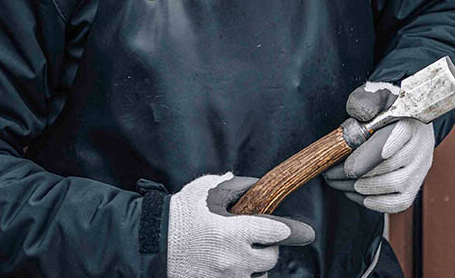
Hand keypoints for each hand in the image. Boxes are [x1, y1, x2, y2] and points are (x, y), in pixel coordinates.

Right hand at [167, 171, 314, 277]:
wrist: (153, 244)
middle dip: (268, 246)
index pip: (274, 232)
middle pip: (270, 258)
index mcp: (232, 231)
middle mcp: (233, 259)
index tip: (301, 232)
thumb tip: (252, 185)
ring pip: (258, 276)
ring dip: (256, 266)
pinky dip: (243, 276)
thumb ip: (231, 185)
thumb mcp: (204, 189)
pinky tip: (234, 266)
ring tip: (241, 252)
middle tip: (259, 238)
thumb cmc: (178, 214)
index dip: (289, 230)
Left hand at [322, 81, 434, 213]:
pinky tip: (355, 193)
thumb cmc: (386, 104)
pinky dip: (375, 202)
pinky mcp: (416, 185)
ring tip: (338, 182)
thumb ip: (364, 100)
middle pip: (389, 170)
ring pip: (394, 188)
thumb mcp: (374, 92)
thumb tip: (359, 115)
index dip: (363, 159)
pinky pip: (398, 203)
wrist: (405, 113)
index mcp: (408, 124)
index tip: (343, 164)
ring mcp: (420, 168)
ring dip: (362, 189)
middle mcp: (420, 148)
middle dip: (355, 176)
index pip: (388, 147)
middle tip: (331, 174)